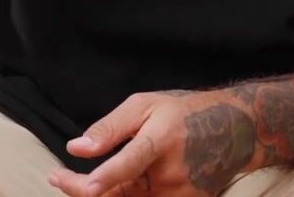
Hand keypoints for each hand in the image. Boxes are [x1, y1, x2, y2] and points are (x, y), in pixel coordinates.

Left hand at [48, 90, 261, 196]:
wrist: (235, 131)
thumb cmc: (185, 112)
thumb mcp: (145, 106)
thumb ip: (109, 129)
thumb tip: (76, 148)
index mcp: (162, 142)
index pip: (127, 166)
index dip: (100, 178)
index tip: (70, 182)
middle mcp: (172, 176)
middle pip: (120, 196)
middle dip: (83, 190)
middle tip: (58, 179)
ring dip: (102, 196)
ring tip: (80, 183)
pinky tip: (109, 187)